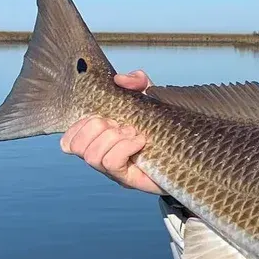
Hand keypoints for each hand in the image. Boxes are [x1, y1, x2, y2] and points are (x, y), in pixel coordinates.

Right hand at [60, 70, 163, 194]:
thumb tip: (120, 79)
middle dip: (97, 127)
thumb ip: (138, 82)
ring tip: (134, 134)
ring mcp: (114, 172)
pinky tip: (141, 142)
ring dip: (113, 138)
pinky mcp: (128, 180)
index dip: (80, 126)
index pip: (68, 141)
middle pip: (75, 146)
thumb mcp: (151, 98)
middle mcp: (102, 158)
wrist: (190, 154)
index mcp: (100, 141)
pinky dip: (125, 147)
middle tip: (124, 125)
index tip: (105, 117)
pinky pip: (111, 163)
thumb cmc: (165, 127)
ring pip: (91, 156)